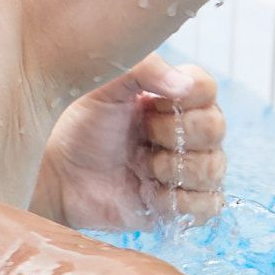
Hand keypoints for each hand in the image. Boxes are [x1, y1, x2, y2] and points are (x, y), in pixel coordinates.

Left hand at [38, 56, 223, 229]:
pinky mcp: (180, 203)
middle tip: (142, 139)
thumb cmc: (80, 129)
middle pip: (215, 128)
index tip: (150, 105)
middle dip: (174, 135)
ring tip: (140, 167)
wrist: (59, 177)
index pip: (206, 89)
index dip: (185, 99)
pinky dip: (180, 201)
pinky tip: (150, 193)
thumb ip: (142, 70)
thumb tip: (184, 85)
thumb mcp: (103, 87)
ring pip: (214, 168)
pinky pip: (209, 204)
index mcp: (170, 98)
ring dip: (173, 169)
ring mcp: (185, 168)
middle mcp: (185, 131)